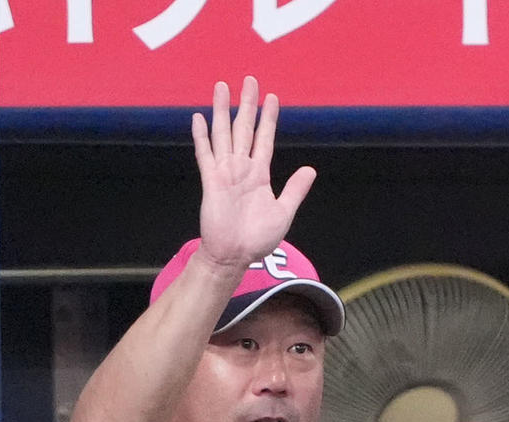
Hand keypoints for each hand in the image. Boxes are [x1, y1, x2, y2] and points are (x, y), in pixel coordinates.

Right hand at [191, 76, 316, 272]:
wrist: (234, 255)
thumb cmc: (257, 238)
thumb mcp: (283, 212)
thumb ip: (294, 189)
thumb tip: (310, 169)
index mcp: (260, 175)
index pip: (265, 139)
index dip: (269, 119)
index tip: (272, 98)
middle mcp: (242, 168)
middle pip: (244, 128)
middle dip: (247, 104)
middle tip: (250, 80)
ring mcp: (225, 172)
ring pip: (223, 134)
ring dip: (222, 111)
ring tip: (222, 87)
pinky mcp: (210, 181)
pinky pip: (205, 154)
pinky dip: (201, 136)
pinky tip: (198, 118)